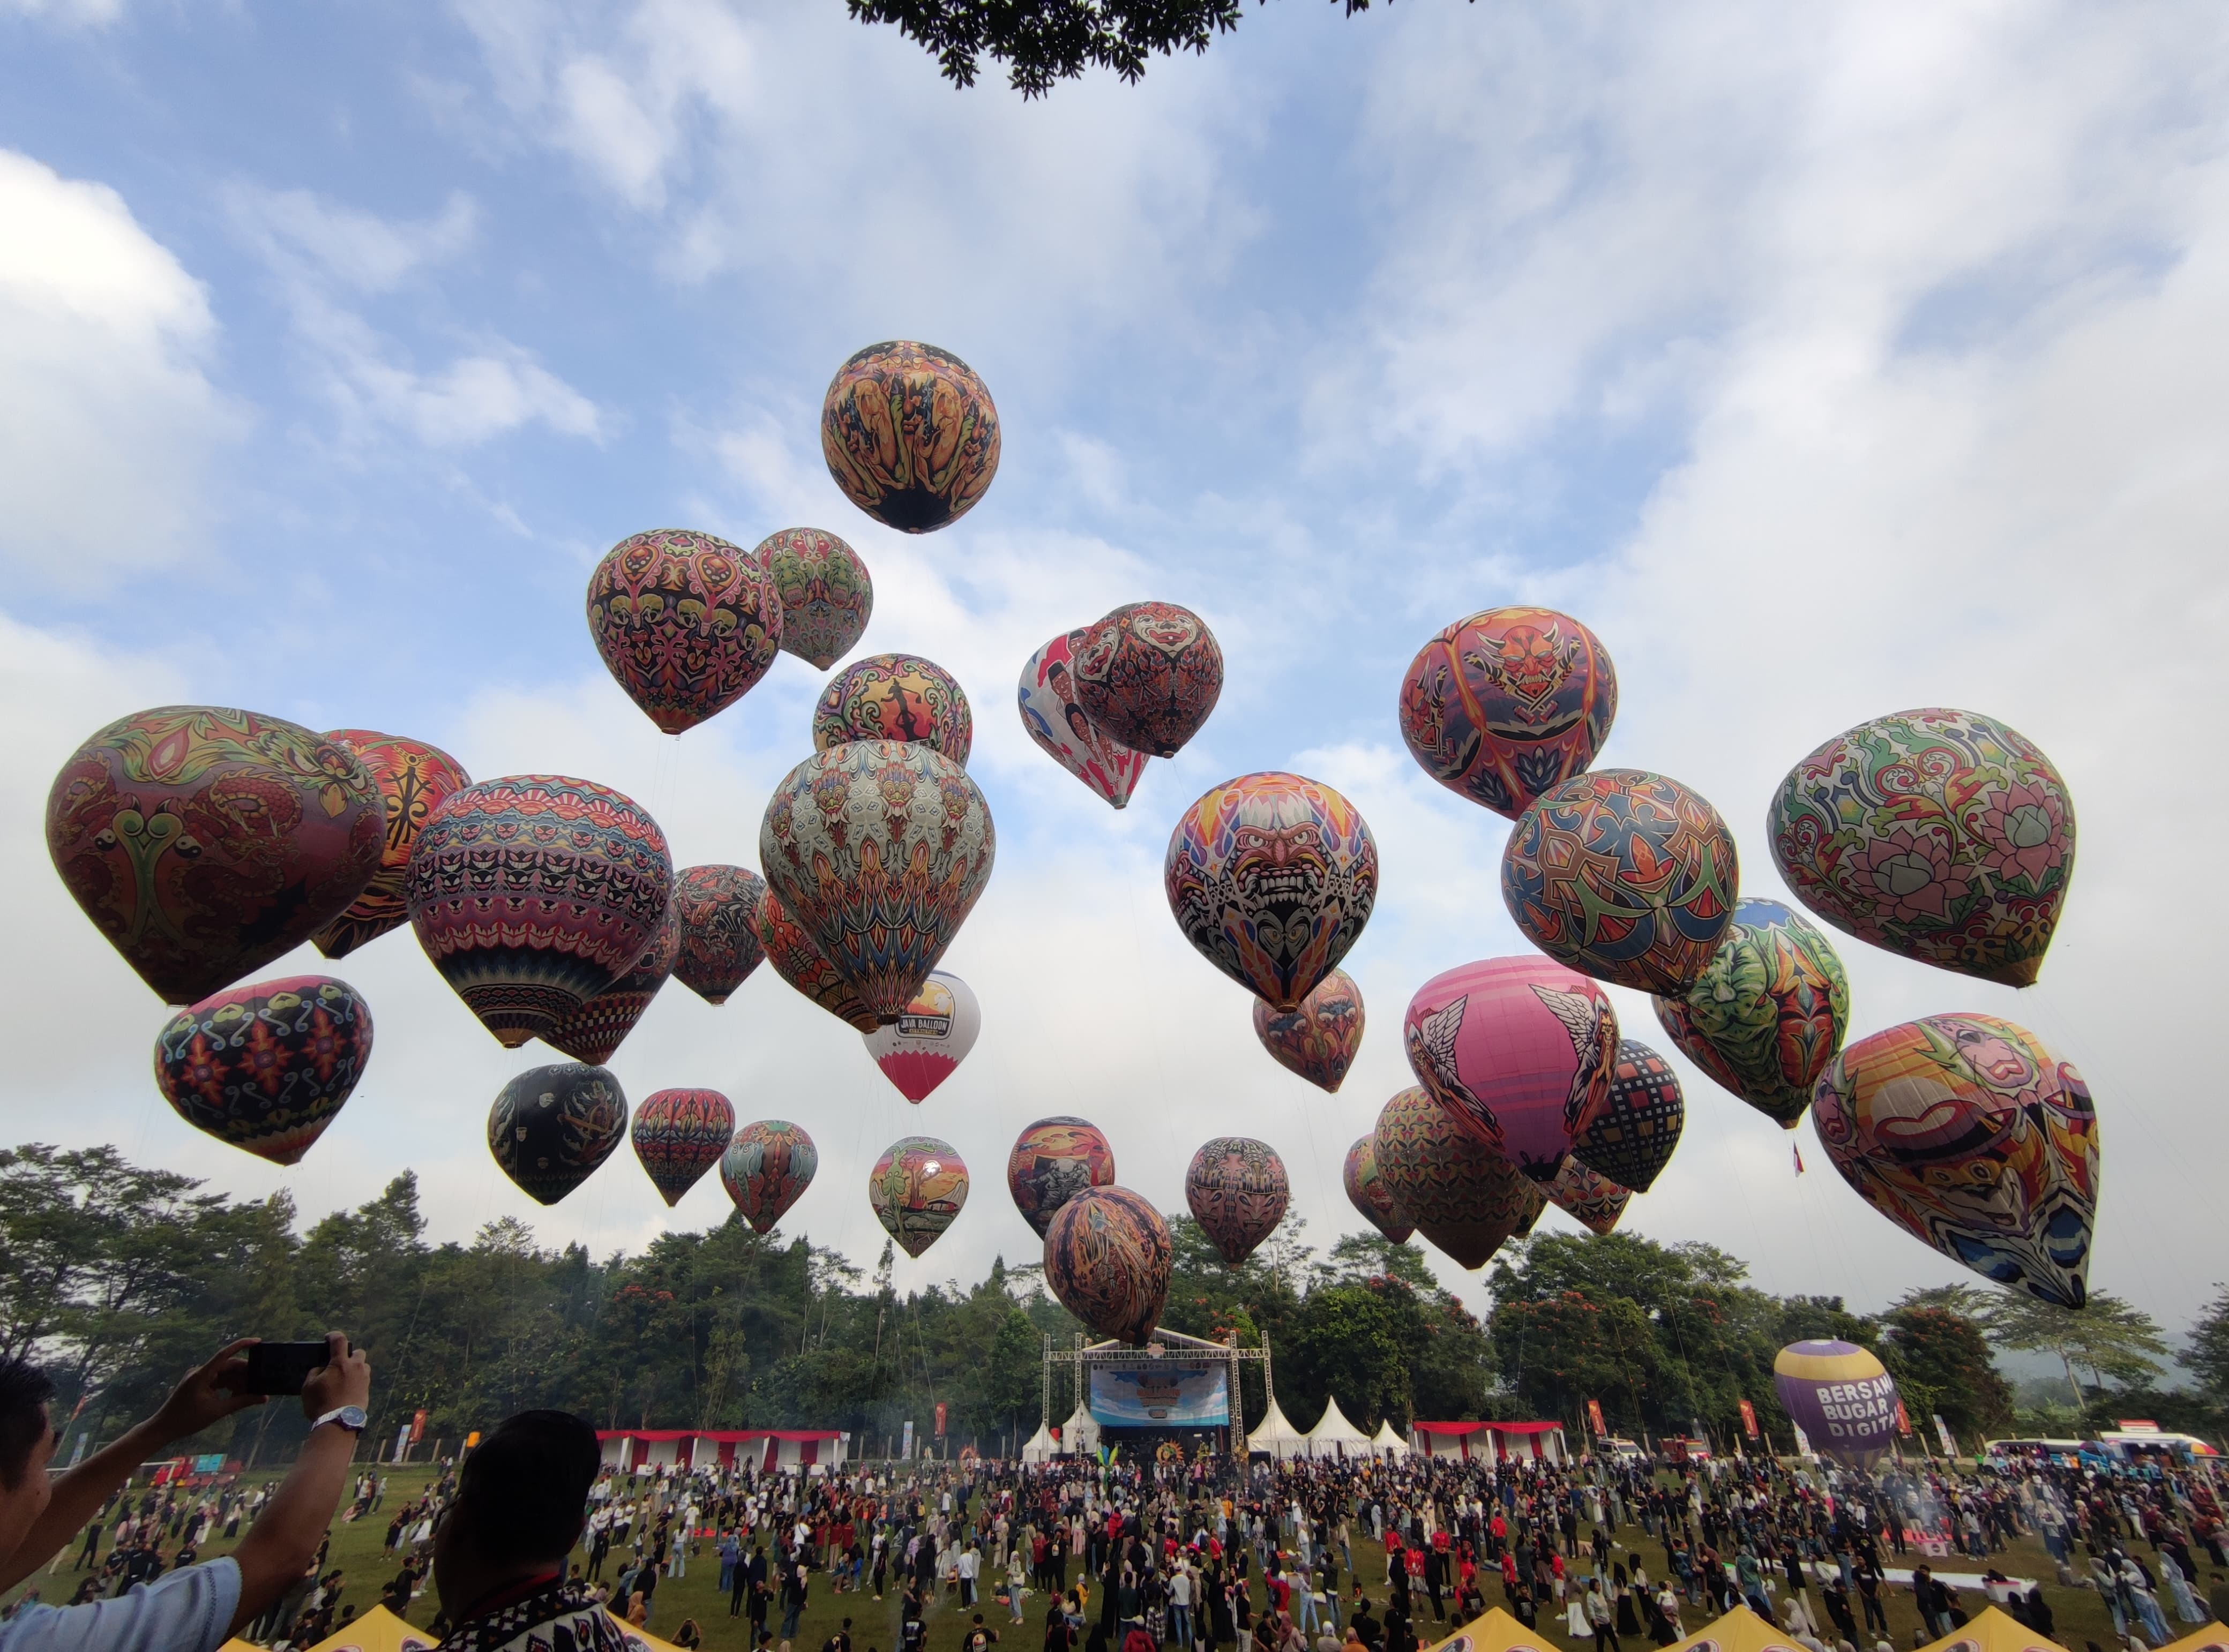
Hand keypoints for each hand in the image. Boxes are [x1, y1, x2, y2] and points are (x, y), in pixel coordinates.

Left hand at [148, 1338, 265, 1443]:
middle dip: (244, 1373)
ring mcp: (198, 1377)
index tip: (258, 1342)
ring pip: (224, 1374)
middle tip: (260, 1382)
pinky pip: (218, 1380)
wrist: (162, 1428)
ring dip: (237, 1381)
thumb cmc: (187, 1420)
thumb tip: (263, 1398)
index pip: (224, 1354)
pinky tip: (237, 1396)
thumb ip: (241, 1402)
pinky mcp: (198, 1384)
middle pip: (227, 1366)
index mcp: (201, 1375)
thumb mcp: (217, 1411)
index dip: (242, 1345)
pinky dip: (228, 1386)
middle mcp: (200, 1372)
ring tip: (250, 1393)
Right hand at [301, 1331, 370, 1418]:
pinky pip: (363, 1380)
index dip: (333, 1335)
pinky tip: (347, 1389)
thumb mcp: (308, 1387)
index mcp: (341, 1363)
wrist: (338, 1423)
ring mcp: (364, 1379)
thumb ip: (315, 1372)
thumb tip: (322, 1369)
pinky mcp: (367, 1390)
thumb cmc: (321, 1404)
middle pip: (358, 1352)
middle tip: (338, 1364)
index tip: (328, 1337)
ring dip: (355, 1368)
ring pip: (363, 1366)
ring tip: (343, 1378)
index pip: (339, 1340)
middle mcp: (356, 1368)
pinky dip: (356, 1381)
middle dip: (349, 1355)